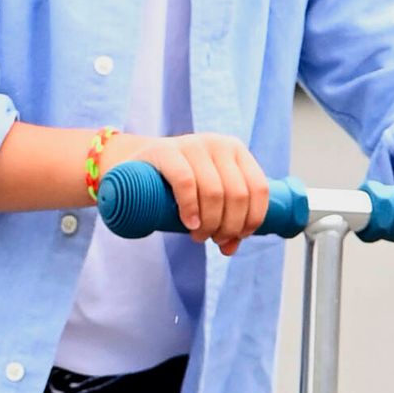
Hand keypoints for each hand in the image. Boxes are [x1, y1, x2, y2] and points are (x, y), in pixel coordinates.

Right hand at [134, 128, 276, 254]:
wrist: (134, 167)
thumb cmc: (177, 187)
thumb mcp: (207, 198)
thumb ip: (223, 220)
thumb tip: (229, 249)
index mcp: (236, 150)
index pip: (259, 187)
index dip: (252, 218)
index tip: (238, 236)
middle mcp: (218, 143)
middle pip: (237, 194)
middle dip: (228, 225)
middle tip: (213, 239)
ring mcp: (192, 144)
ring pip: (215, 192)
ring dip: (210, 223)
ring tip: (198, 236)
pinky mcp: (166, 151)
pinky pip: (186, 183)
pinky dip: (191, 208)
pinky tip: (189, 223)